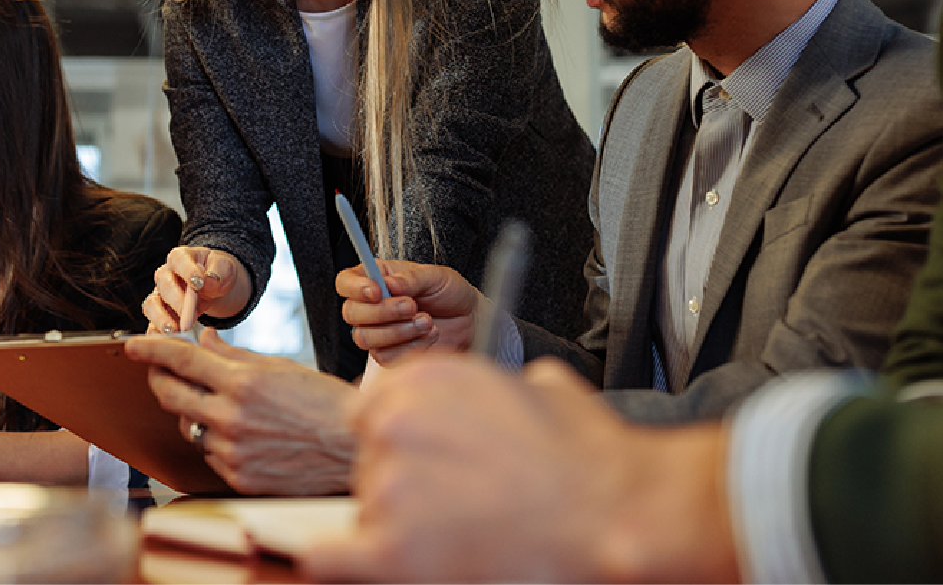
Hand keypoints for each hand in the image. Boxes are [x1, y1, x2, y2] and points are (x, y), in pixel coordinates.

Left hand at [125, 328, 357, 494]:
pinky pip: (209, 454)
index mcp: (243, 383)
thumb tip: (205, 340)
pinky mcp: (237, 478)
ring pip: (190, 427)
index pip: (182, 360)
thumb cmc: (325, 404)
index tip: (135, 345)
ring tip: (221, 405)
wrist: (353, 449)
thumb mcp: (282, 368)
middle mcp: (231, 418)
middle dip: (159, 378)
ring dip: (194, 412)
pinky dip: (215, 440)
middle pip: (171, 395)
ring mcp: (232, 452)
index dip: (152, 349)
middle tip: (162, 371)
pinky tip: (239, 433)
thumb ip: (235, 355)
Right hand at [143, 246, 249, 332]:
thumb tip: (210, 281)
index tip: (198, 283)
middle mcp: (166, 275)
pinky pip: (152, 324)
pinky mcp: (160, 315)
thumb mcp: (225, 268)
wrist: (215, 287)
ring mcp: (160, 296)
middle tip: (189, 313)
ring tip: (174, 330)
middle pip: (164, 285)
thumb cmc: (217, 273)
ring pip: (152, 305)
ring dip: (161, 318)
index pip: (179, 260)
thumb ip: (219, 271)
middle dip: (177, 300)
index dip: (187, 270)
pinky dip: (156, 333)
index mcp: (181, 258)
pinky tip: (166, 341)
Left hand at [302, 355, 740, 582]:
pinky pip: (330, 559)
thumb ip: (493, 387)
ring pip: (367, 512)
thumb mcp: (540, 386)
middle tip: (459, 502)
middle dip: (407, 483)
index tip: (423, 460)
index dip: (398, 440)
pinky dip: (339, 562)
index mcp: (423, 380)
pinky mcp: (390, 552)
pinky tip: (353, 564)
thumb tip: (502, 395)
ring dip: (401, 524)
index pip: (371, 413)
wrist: (612, 511)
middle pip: (370, 464)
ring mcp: (388, 488)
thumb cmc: (586, 455)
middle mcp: (394, 426)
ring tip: (461, 533)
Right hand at [337, 259, 482, 363]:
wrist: (470, 320)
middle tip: (412, 306)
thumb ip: (411, 278)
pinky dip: (410, 346)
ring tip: (426, 320)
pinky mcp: (389, 354)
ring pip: (365, 337)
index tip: (377, 291)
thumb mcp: (435, 276)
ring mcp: (378, 332)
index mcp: (377, 278)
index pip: (345, 282)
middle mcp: (371, 306)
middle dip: (383, 311)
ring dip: (398, 330)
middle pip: (351, 313)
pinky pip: (385, 357)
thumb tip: (389, 284)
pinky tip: (429, 334)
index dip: (355, 288)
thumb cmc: (450, 292)